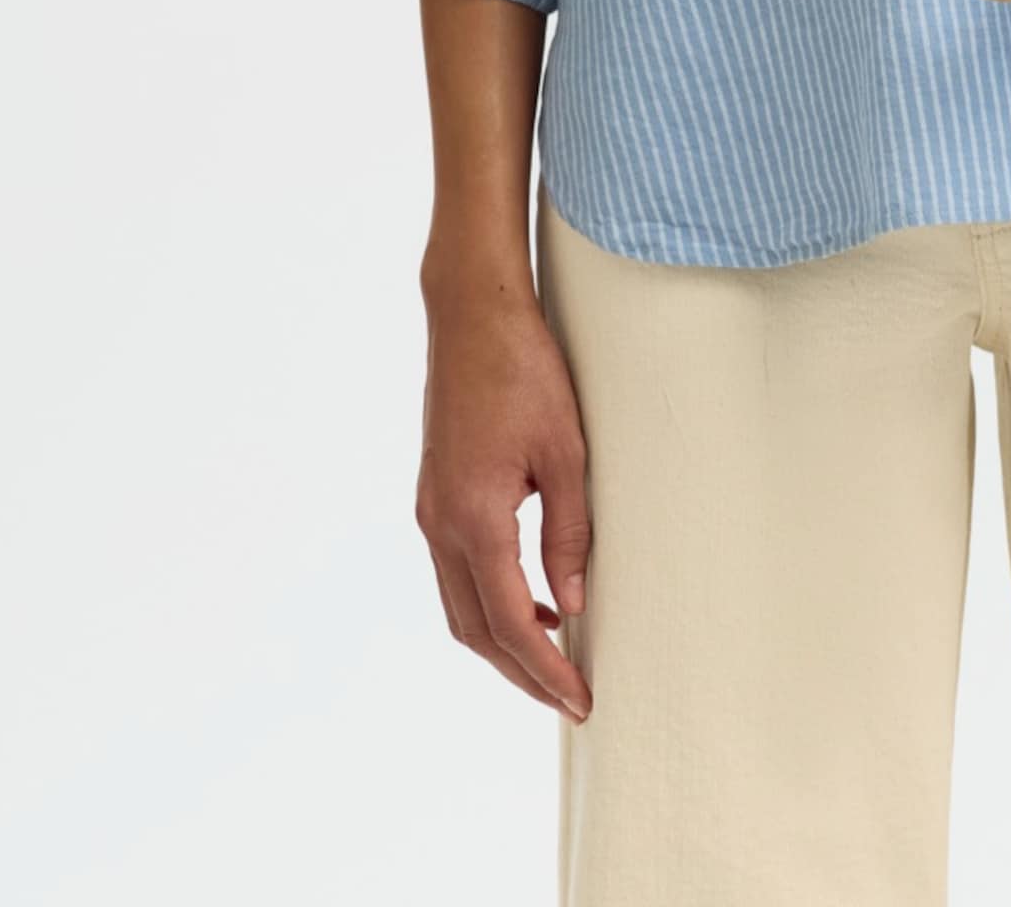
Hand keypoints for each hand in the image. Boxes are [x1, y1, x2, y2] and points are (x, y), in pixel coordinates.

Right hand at [414, 273, 595, 722]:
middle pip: (474, 629)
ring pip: (459, 606)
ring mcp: (430, 509)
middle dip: (521, 672)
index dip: (545, 669)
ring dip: (501, 641)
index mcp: (474, 516)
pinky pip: (455, 572)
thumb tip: (571, 606)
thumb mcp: (566, 450)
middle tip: (570, 697)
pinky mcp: (434, 494)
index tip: (580, 697)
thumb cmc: (525, 369)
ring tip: (554, 658)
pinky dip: (487, 602)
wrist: (472, 313)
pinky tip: (529, 597)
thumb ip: (568, 533)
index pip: (508, 621)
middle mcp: (440, 523)